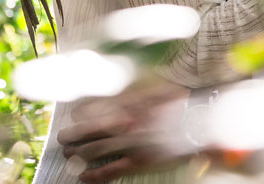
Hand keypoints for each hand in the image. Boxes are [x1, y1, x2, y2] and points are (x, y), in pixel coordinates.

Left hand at [58, 80, 191, 183]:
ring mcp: (130, 143)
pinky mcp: (138, 161)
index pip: (91, 109)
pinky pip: (109, 170)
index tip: (75, 117)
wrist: (200, 122)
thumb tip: (121, 91)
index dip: (79, 115)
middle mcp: (124, 123)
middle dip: (70, 136)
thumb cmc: (181, 104)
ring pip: (92, 151)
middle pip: (85, 131)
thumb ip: (138, 89)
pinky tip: (84, 177)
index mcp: (127, 104)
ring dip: (76, 156)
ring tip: (69, 157)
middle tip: (63, 140)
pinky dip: (93, 175)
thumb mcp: (159, 88)